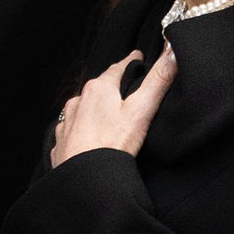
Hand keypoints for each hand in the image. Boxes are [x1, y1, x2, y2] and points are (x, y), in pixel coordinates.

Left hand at [51, 46, 176, 166]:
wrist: (84, 181)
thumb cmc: (112, 145)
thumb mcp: (142, 110)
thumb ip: (158, 81)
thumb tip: (171, 53)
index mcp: (98, 89)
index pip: (119, 66)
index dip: (132, 62)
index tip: (138, 57)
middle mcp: (78, 101)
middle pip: (99, 87)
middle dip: (112, 85)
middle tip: (127, 86)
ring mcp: (67, 122)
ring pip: (83, 108)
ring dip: (94, 107)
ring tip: (108, 113)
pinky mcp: (61, 143)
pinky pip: (72, 130)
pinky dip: (82, 129)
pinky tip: (88, 137)